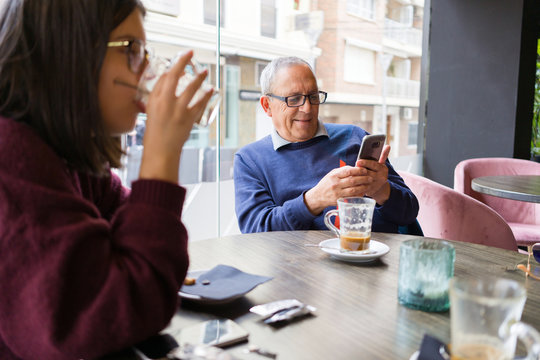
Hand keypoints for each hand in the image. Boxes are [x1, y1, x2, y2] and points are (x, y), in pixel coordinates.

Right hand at [139, 50, 213, 182]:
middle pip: (179, 79)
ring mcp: (180, 112)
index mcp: (156, 100)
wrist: (161, 151)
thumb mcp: (150, 110)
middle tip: (194, 57)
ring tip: (205, 72)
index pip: (167, 76)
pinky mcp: (190, 120)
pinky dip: (206, 96)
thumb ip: (158, 94)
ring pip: (192, 90)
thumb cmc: (154, 132)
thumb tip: (166, 79)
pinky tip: (211, 91)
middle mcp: (168, 103)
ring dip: (200, 79)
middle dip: (187, 65)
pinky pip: (200, 105)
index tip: (184, 54)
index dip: (177, 63)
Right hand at [304, 165, 372, 214]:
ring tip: (369, 184)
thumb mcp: (332, 174)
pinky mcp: (339, 200)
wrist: (318, 196)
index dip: (358, 170)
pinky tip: (363, 192)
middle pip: (352, 180)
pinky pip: (351, 197)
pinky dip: (359, 194)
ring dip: (363, 187)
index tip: (365, 170)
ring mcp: (337, 193)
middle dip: (363, 178)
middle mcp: (335, 184)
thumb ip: (342, 170)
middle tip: (370, 178)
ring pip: (353, 189)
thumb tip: (355, 167)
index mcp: (334, 175)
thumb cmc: (326, 183)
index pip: (348, 171)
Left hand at [355, 145, 391, 204]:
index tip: (358, 161)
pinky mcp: (371, 191)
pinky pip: (362, 187)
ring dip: (356, 177)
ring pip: (364, 180)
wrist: (379, 187)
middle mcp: (381, 177)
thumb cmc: (377, 171)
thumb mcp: (380, 164)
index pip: (374, 165)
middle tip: (351, 168)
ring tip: (349, 174)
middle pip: (368, 173)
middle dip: (359, 170)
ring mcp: (376, 185)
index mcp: (383, 169)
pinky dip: (356, 184)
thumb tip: (387, 145)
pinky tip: (350, 181)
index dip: (365, 163)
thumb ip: (382, 155)